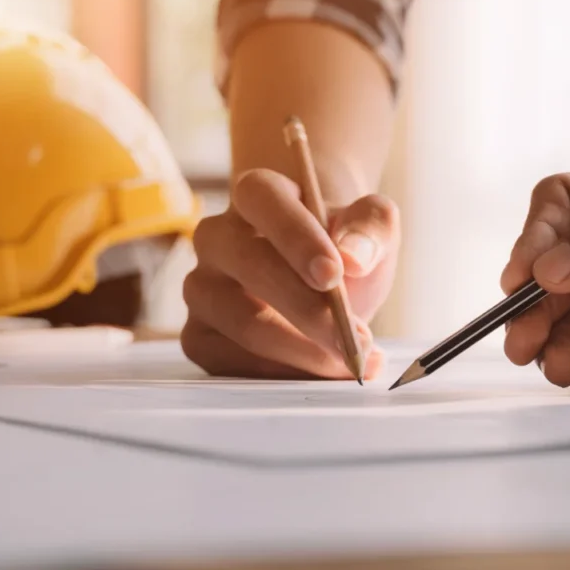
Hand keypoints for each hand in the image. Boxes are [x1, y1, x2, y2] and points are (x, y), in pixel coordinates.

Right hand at [180, 168, 394, 378]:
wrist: (322, 278)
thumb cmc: (340, 245)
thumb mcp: (370, 225)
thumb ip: (371, 227)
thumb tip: (354, 257)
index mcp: (256, 194)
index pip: (262, 199)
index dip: (295, 235)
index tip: (334, 274)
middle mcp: (217, 237)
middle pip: (252, 266)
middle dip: (309, 310)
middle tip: (356, 340)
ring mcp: (201, 287)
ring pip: (243, 322)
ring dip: (302, 351)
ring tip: (351, 361)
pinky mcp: (197, 334)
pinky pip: (228, 361)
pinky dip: (279, 375)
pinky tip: (317, 373)